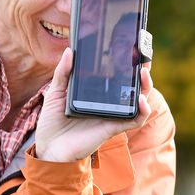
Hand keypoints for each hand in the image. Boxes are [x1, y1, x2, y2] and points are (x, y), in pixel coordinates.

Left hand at [36, 49, 152, 161]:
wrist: (48, 147)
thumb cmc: (52, 121)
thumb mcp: (55, 92)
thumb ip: (63, 72)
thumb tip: (69, 50)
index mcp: (97, 91)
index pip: (118, 74)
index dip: (129, 62)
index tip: (134, 47)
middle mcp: (108, 102)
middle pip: (133, 84)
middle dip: (142, 70)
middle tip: (144, 57)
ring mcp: (113, 115)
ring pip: (139, 100)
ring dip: (146, 86)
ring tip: (143, 73)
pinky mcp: (113, 128)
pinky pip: (135, 120)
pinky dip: (143, 111)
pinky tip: (142, 101)